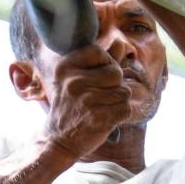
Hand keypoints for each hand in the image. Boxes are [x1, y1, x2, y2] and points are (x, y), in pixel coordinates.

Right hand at [41, 44, 133, 158]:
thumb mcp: (78, 79)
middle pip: (116, 72)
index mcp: (65, 67)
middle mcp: (74, 81)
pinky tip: (105, 118)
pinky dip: (120, 115)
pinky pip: (126, 108)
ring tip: (101, 108)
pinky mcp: (98, 117)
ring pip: (124, 91)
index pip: (100, 52)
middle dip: (114, 85)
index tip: (95, 77)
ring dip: (118, 102)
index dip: (105, 64)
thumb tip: (121, 43)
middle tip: (99, 97)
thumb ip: (102, 61)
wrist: (58, 140)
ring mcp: (86, 99)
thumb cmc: (71, 106)